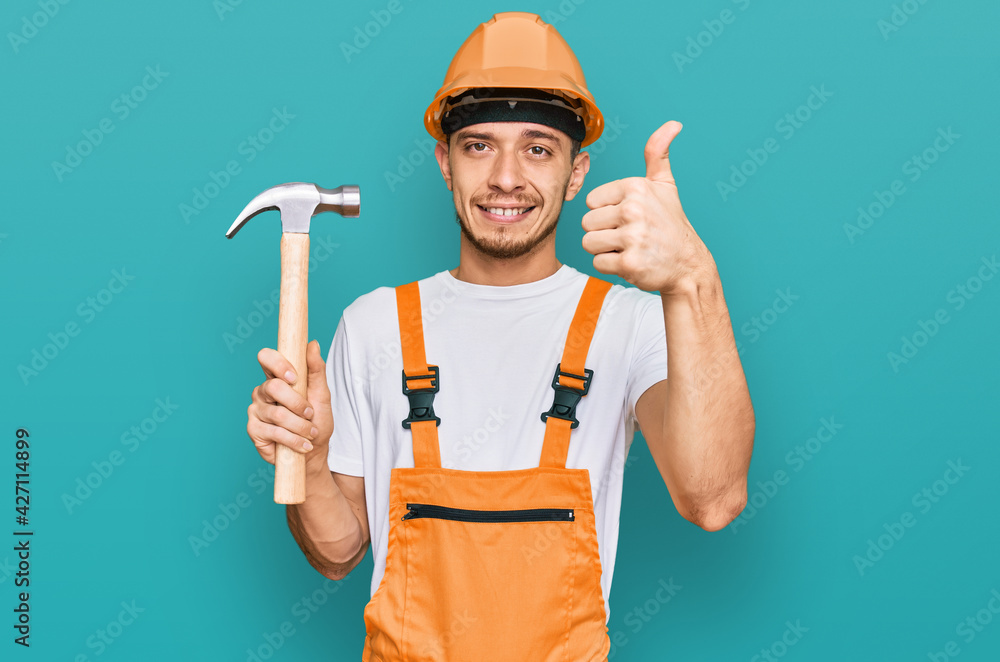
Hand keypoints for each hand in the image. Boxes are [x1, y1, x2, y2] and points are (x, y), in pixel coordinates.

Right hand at [247, 340, 333, 471]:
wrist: (314, 450)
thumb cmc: (317, 420)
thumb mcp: (322, 394)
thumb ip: (316, 369)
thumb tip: (312, 343)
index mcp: (277, 377)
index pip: (266, 358)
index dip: (278, 364)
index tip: (294, 377)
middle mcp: (262, 391)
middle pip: (274, 387)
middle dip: (298, 404)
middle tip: (310, 414)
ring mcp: (256, 410)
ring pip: (278, 414)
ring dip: (301, 426)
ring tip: (310, 433)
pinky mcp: (253, 429)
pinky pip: (275, 432)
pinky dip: (294, 440)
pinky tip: (303, 445)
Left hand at [581, 121, 711, 293]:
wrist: (688, 264)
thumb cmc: (670, 223)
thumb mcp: (665, 185)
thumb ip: (658, 153)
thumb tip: (673, 124)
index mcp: (635, 187)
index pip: (591, 201)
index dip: (606, 211)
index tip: (629, 217)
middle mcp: (633, 209)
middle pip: (587, 222)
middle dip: (603, 232)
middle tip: (629, 235)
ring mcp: (632, 237)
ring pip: (589, 243)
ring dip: (605, 249)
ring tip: (628, 247)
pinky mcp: (630, 263)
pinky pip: (598, 263)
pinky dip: (611, 266)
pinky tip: (631, 261)